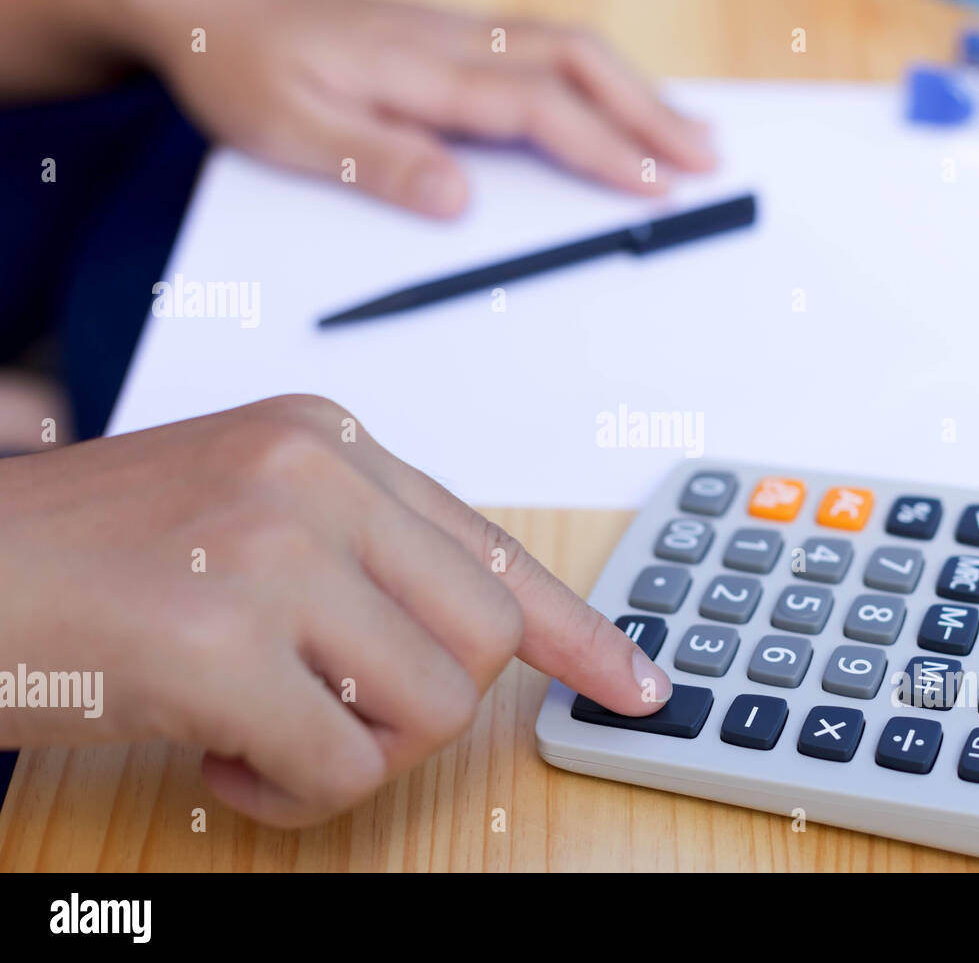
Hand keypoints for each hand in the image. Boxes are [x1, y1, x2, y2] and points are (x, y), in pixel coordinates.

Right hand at [0, 395, 671, 825]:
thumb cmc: (88, 560)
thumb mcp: (240, 517)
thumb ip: (359, 559)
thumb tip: (472, 640)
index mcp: (330, 441)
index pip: (492, 547)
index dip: (578, 629)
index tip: (636, 682)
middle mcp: (315, 476)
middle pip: (483, 641)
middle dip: (418, 710)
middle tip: (324, 712)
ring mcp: (270, 551)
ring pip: (430, 710)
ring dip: (349, 751)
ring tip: (252, 726)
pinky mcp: (222, 643)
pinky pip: (341, 770)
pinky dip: (283, 791)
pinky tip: (210, 749)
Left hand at [120, 0, 715, 214]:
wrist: (206, 6)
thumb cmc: (242, 71)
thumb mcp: (289, 132)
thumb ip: (377, 164)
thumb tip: (459, 200)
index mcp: (418, 67)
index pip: (534, 107)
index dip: (601, 146)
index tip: (652, 184)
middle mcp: (451, 40)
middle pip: (576, 63)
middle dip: (649, 111)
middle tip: (707, 157)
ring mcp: (456, 32)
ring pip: (569, 48)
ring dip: (636, 89)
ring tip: (688, 132)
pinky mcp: (452, 38)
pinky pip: (545, 47)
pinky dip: (600, 76)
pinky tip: (618, 101)